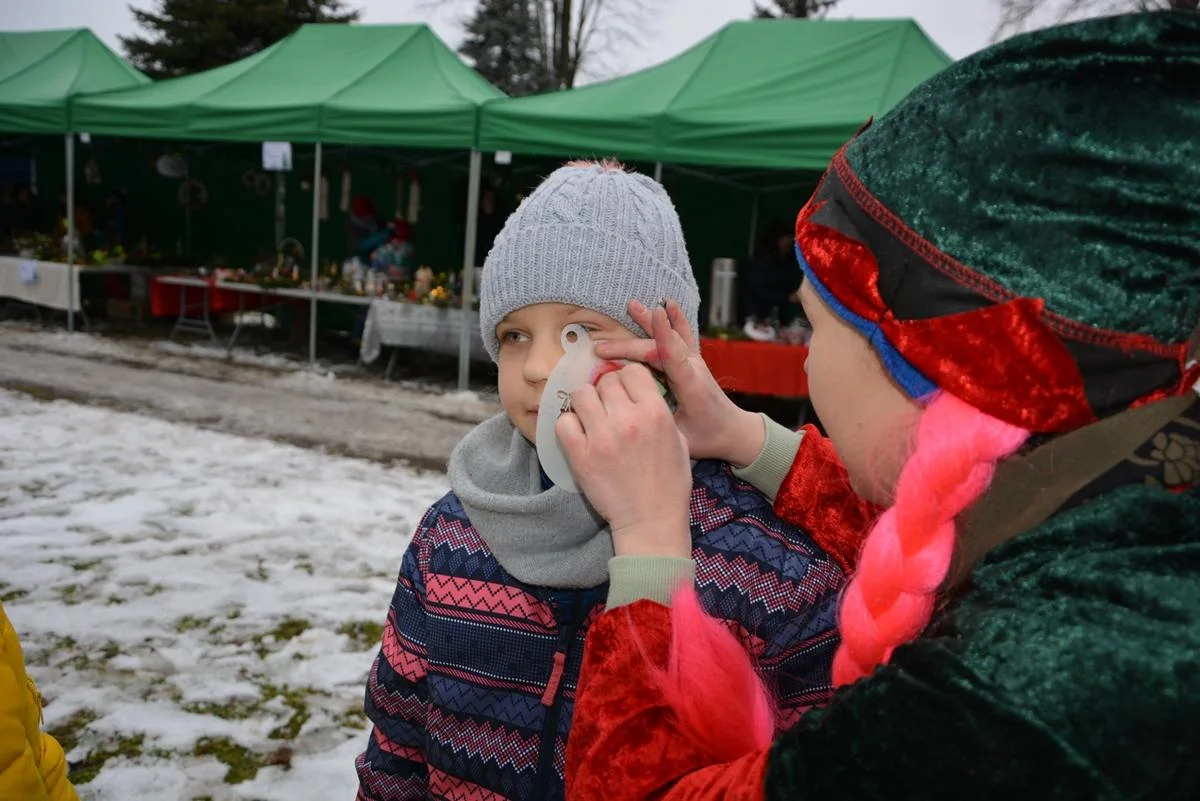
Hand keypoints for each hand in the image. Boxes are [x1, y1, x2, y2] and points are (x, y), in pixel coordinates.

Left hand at [556, 363, 691, 557]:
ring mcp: (602, 437)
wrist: (651, 520)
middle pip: (605, 381)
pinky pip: (563, 422)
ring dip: (586, 404)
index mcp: (655, 412)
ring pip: (581, 395)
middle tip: (608, 409)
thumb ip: (658, 410)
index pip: (631, 372)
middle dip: (606, 392)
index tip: (625, 393)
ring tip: (592, 420)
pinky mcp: (580, 455)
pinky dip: (569, 425)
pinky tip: (579, 436)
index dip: (627, 380)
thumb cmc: (669, 482)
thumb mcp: (679, 440)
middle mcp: (628, 419)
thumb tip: (638, 390)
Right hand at [593, 300, 764, 467]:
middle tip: (600, 348)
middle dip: (628, 346)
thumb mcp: (682, 438)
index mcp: (691, 386)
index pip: (674, 357)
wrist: (734, 430)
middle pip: (659, 348)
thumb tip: (630, 414)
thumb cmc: (708, 437)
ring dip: (650, 322)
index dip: (664, 336)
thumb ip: (660, 424)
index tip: (656, 315)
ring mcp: (694, 362)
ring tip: (633, 305)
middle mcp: (693, 368)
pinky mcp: (694, 361)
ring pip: (670, 337)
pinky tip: (668, 305)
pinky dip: (676, 320)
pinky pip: (683, 336)